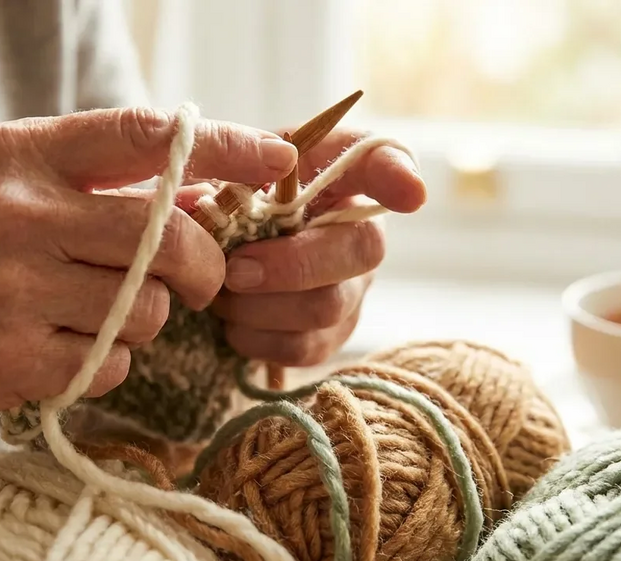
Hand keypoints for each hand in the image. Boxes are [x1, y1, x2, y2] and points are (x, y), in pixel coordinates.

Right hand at [0, 108, 297, 429]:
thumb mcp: (5, 188)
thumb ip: (98, 187)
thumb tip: (200, 197)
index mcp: (23, 155)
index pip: (145, 136)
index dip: (223, 145)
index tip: (278, 158)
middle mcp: (20, 213)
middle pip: (168, 237)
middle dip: (203, 267)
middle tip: (198, 280)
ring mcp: (14, 288)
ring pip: (148, 310)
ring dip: (141, 321)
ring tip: (89, 316)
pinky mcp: (12, 357)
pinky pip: (110, 365)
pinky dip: (102, 365)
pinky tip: (55, 351)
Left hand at [211, 128, 425, 365]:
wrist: (209, 260)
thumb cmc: (224, 205)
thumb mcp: (225, 166)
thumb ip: (241, 152)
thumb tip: (280, 160)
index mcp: (335, 176)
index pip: (383, 159)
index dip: (399, 175)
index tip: (411, 194)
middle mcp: (359, 231)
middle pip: (362, 250)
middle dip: (293, 265)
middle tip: (236, 270)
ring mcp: (352, 288)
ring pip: (326, 307)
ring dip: (259, 306)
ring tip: (224, 292)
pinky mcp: (330, 336)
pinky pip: (302, 348)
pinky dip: (255, 337)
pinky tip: (235, 319)